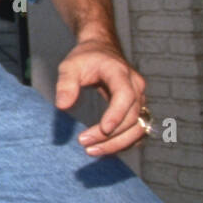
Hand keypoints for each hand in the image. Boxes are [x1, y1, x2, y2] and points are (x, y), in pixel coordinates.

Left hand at [55, 37, 147, 155]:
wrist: (102, 51)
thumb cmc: (85, 58)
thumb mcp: (70, 65)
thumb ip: (66, 83)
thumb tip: (62, 107)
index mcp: (120, 73)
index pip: (125, 96)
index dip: (117, 114)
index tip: (102, 130)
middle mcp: (136, 87)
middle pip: (133, 117)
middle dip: (110, 135)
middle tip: (84, 143)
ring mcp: (140, 99)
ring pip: (139, 128)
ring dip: (118, 144)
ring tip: (92, 151)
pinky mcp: (138, 109)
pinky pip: (137, 131)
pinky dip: (123, 142)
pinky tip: (104, 148)